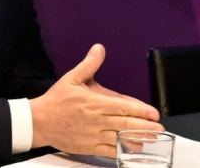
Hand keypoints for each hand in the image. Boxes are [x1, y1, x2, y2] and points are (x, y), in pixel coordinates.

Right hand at [29, 44, 163, 158]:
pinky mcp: (89, 147)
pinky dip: (122, 150)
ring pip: (120, 138)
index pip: (122, 106)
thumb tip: (99, 48)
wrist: (40, 121)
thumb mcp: (71, 78)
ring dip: (137, 139)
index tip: (154, 113)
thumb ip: (89, 64)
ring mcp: (93, 135)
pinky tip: (132, 149)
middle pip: (125, 123)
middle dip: (145, 126)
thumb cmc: (56, 100)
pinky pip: (110, 151)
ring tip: (151, 139)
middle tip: (159, 128)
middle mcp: (95, 120)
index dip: (140, 110)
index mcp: (93, 102)